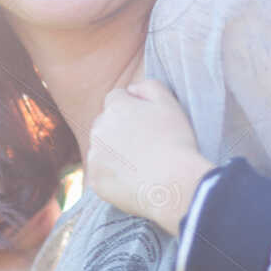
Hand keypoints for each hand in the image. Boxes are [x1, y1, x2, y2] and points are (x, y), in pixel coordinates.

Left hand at [88, 77, 215, 237]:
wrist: (173, 182)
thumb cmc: (176, 141)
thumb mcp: (170, 103)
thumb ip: (149, 87)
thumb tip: (131, 89)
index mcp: (115, 107)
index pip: (116, 99)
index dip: (131, 109)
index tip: (146, 124)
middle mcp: (98, 129)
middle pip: (104, 123)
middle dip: (119, 130)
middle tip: (143, 146)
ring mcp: (94, 155)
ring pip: (101, 149)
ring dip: (114, 153)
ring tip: (140, 164)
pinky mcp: (95, 180)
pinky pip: (101, 174)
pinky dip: (113, 176)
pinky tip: (133, 180)